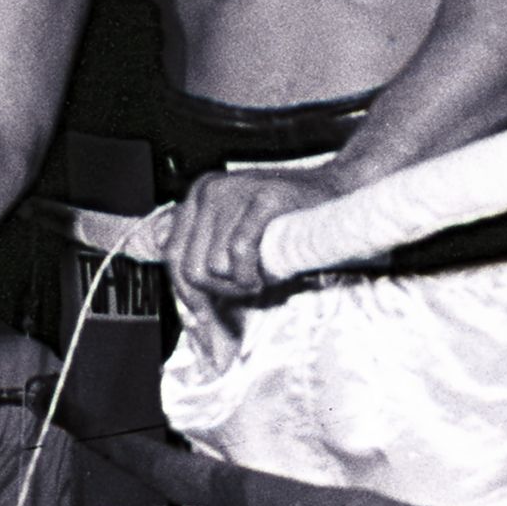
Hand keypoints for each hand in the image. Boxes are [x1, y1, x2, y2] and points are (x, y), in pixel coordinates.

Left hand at [166, 167, 323, 305]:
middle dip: (221, 290)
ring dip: (243, 283)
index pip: (173, 254)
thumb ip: (207, 250)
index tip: (201, 315)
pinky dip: (253, 274)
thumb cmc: (283, 221)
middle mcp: (210, 190)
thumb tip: (185, 296)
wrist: (332, 193)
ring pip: (217, 265)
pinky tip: (267, 275)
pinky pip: (241, 252)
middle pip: (193, 266)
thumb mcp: (235, 228)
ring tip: (264, 274)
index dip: (185, 291)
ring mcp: (236, 191)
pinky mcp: (265, 198)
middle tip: (247, 290)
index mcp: (198, 196)